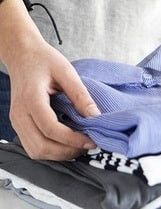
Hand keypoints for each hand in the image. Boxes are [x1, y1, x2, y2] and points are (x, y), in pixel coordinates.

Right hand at [6, 37, 98, 159]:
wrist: (22, 55)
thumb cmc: (43, 60)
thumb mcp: (67, 71)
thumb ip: (80, 95)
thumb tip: (95, 116)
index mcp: (31, 99)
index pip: (50, 129)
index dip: (72, 139)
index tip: (91, 140)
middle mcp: (19, 113)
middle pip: (40, 146)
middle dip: (67, 151)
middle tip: (88, 145)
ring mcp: (16, 120)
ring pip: (35, 150)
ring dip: (58, 154)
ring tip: (79, 145)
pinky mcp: (19, 123)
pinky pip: (32, 145)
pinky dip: (50, 149)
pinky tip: (66, 142)